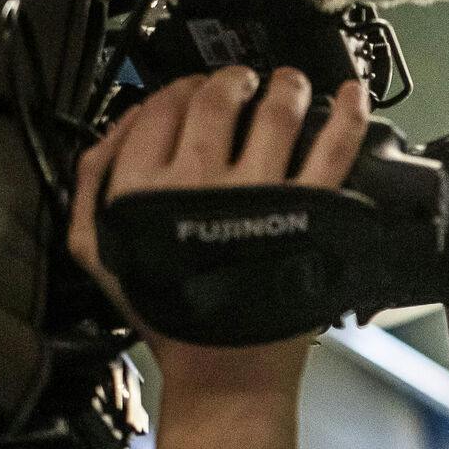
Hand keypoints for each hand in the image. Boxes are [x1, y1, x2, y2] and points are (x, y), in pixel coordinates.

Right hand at [68, 66, 368, 448]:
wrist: (225, 368)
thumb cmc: (173, 315)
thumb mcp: (103, 252)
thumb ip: (95, 186)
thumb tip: (115, 131)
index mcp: (144, 188)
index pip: (159, 108)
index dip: (179, 88)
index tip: (194, 88)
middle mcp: (200, 182)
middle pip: (216, 99)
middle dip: (231, 80)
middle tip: (244, 81)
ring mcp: (260, 194)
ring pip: (275, 111)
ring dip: (285, 86)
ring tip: (290, 83)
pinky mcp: (308, 211)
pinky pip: (333, 149)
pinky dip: (348, 116)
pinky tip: (353, 96)